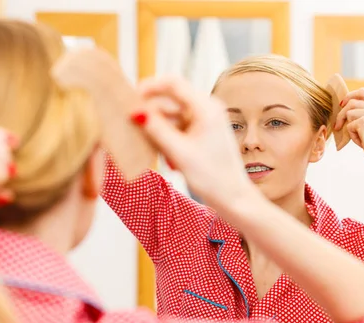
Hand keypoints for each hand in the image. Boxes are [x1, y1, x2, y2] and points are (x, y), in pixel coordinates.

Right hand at [132, 77, 259, 209]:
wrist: (233, 198)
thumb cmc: (212, 177)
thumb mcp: (179, 153)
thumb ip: (156, 130)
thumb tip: (136, 112)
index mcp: (206, 108)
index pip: (173, 83)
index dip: (150, 86)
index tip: (130, 97)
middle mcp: (207, 109)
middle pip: (170, 100)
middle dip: (152, 114)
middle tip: (134, 127)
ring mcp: (205, 121)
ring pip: (172, 116)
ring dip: (160, 130)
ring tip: (156, 151)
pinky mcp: (202, 134)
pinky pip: (178, 128)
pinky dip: (168, 139)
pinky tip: (168, 159)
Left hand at [334, 88, 363, 171]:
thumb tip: (347, 109)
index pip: (363, 92)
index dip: (350, 96)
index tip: (342, 104)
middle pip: (353, 101)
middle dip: (342, 112)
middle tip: (337, 124)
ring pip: (349, 113)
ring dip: (349, 127)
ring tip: (359, 138)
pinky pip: (349, 126)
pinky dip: (352, 136)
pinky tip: (362, 143)